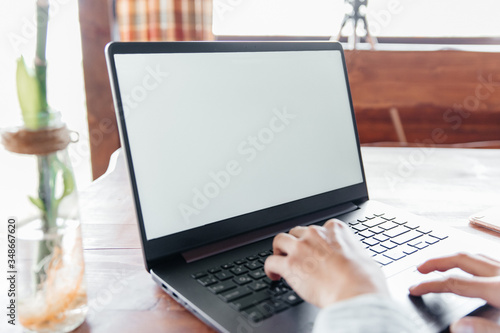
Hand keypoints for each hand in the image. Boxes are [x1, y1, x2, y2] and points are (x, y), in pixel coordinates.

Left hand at [264, 219, 388, 307]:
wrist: (355, 294)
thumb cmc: (364, 280)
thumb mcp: (365, 258)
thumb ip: (353, 254)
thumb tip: (356, 261)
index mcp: (335, 230)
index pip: (320, 228)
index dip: (315, 240)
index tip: (314, 248)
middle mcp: (316, 234)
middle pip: (297, 232)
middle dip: (295, 242)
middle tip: (295, 254)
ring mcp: (301, 248)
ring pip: (279, 240)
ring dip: (279, 250)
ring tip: (279, 260)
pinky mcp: (289, 264)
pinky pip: (270, 261)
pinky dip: (270, 268)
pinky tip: (273, 275)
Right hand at [409, 252, 499, 332]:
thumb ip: (485, 328)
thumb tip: (457, 326)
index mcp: (498, 289)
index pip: (455, 283)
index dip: (431, 285)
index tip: (416, 288)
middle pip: (462, 260)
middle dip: (436, 262)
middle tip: (420, 268)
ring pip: (477, 256)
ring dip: (455, 259)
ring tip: (442, 265)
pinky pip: (489, 260)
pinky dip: (474, 262)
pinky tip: (473, 271)